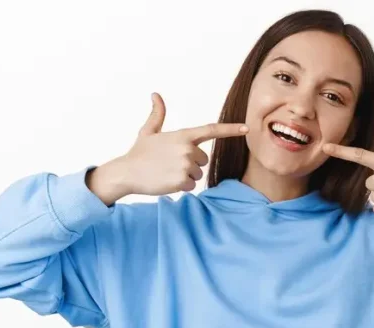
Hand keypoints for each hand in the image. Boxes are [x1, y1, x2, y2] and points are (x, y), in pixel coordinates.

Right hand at [91, 92, 248, 201]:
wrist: (126, 172)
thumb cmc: (139, 153)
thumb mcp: (148, 132)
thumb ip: (157, 115)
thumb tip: (155, 95)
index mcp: (182, 135)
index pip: (211, 130)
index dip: (230, 129)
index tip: (246, 128)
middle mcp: (187, 148)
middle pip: (203, 160)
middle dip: (190, 163)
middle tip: (169, 163)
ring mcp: (185, 164)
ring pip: (197, 173)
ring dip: (185, 175)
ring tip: (166, 172)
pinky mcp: (183, 180)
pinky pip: (191, 185)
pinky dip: (181, 186)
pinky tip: (167, 181)